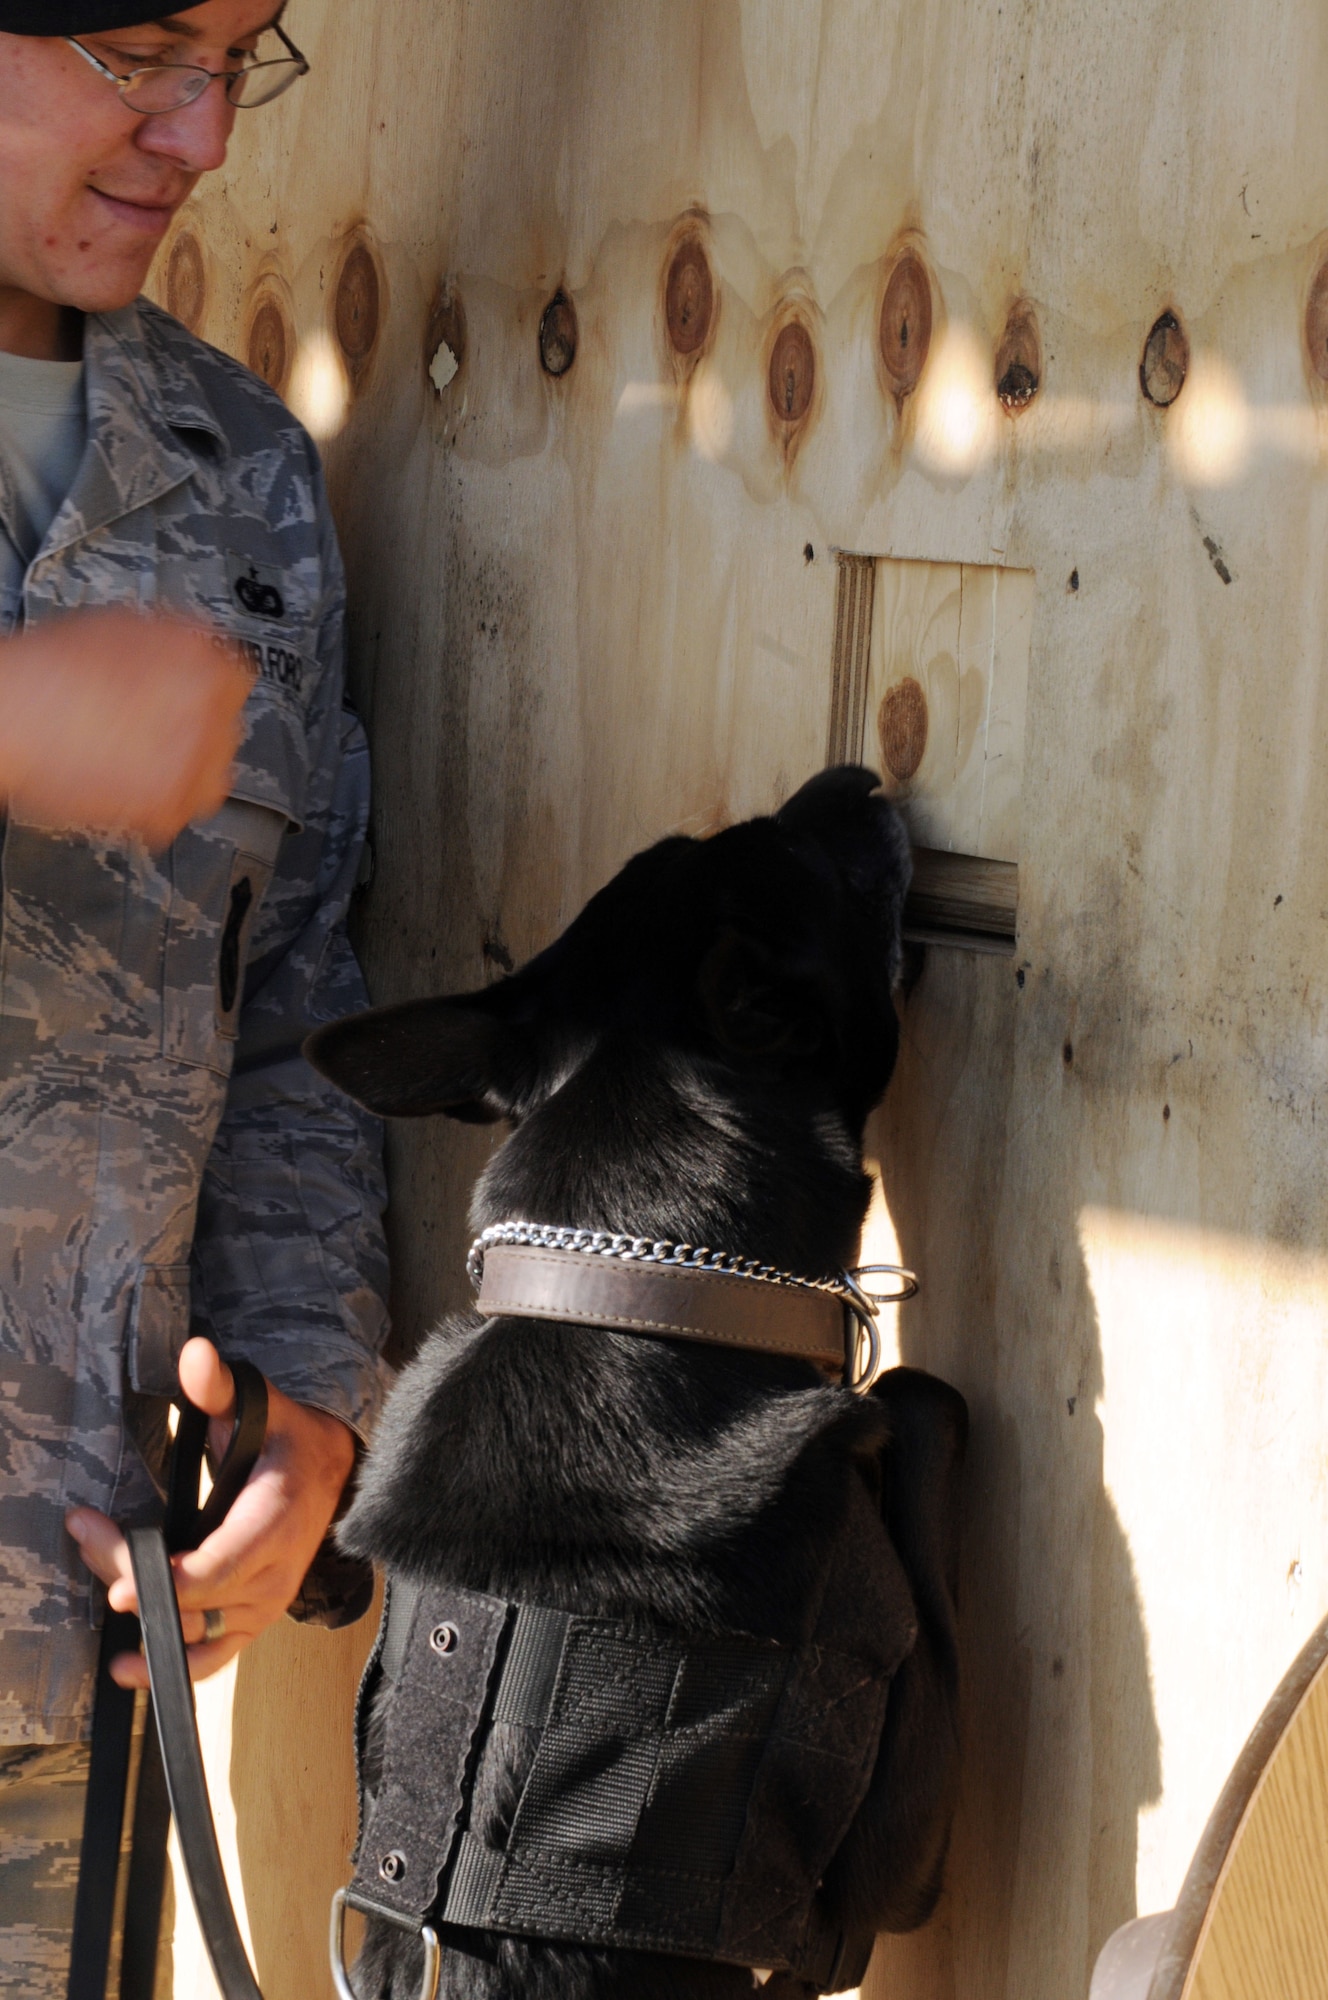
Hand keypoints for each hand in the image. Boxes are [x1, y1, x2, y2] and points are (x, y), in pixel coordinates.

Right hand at [0, 609, 251, 846]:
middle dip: (192, 734)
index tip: (194, 706)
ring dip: (182, 774)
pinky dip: (155, 808)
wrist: (12, 710)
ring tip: (137, 763)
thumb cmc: (49, 668)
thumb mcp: (122, 627)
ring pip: (211, 775)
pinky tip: (125, 785)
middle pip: (224, 729)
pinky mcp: (169, 799)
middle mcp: (208, 702)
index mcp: (202, 655)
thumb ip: (173, 644)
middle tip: (152, 735)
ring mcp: (193, 753)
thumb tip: (192, 655)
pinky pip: (178, 812)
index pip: (236, 681)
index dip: (209, 696)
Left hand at [66, 1338, 357, 1684]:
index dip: (168, 1582)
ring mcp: (265, 1603)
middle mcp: (273, 1571)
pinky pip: (216, 1657)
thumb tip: (195, 1355)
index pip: (219, 1566)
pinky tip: (132, 1669)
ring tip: (102, 1604)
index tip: (120, 1582)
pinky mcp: (255, 1620)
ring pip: (196, 1631)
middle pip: (192, 1599)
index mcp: (275, 1518)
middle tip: (89, 1537)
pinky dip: (174, 1667)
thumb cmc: (287, 1440)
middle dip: (131, 1576)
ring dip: (144, 1626)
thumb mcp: (259, 1404)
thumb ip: (219, 1387)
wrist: (332, 1472)